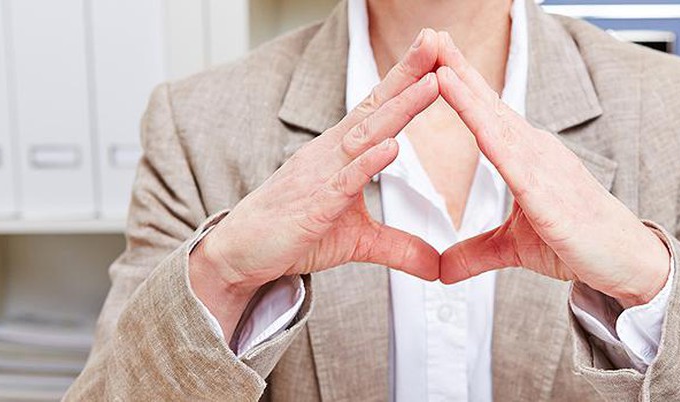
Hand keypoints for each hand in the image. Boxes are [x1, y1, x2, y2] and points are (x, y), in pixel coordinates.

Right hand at [190, 29, 442, 338]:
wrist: (240, 255)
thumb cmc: (295, 234)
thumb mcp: (358, 241)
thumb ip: (399, 247)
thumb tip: (436, 267)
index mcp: (344, 152)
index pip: (382, 108)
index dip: (409, 80)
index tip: (438, 52)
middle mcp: (332, 153)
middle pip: (378, 107)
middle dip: (409, 74)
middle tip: (438, 40)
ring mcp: (322, 175)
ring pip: (366, 135)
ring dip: (401, 108)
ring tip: (432, 83)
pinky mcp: (313, 206)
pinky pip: (343, 181)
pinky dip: (367, 164)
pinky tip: (391, 147)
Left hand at [435, 33, 669, 307]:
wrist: (626, 263)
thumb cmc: (578, 244)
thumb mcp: (515, 248)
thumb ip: (475, 253)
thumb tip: (441, 271)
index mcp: (526, 157)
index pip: (488, 114)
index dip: (461, 84)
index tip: (433, 56)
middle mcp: (536, 151)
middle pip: (490, 105)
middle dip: (459, 68)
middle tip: (431, 35)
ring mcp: (544, 168)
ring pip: (498, 124)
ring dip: (468, 92)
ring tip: (440, 62)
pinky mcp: (549, 194)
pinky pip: (513, 159)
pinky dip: (489, 133)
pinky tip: (470, 114)